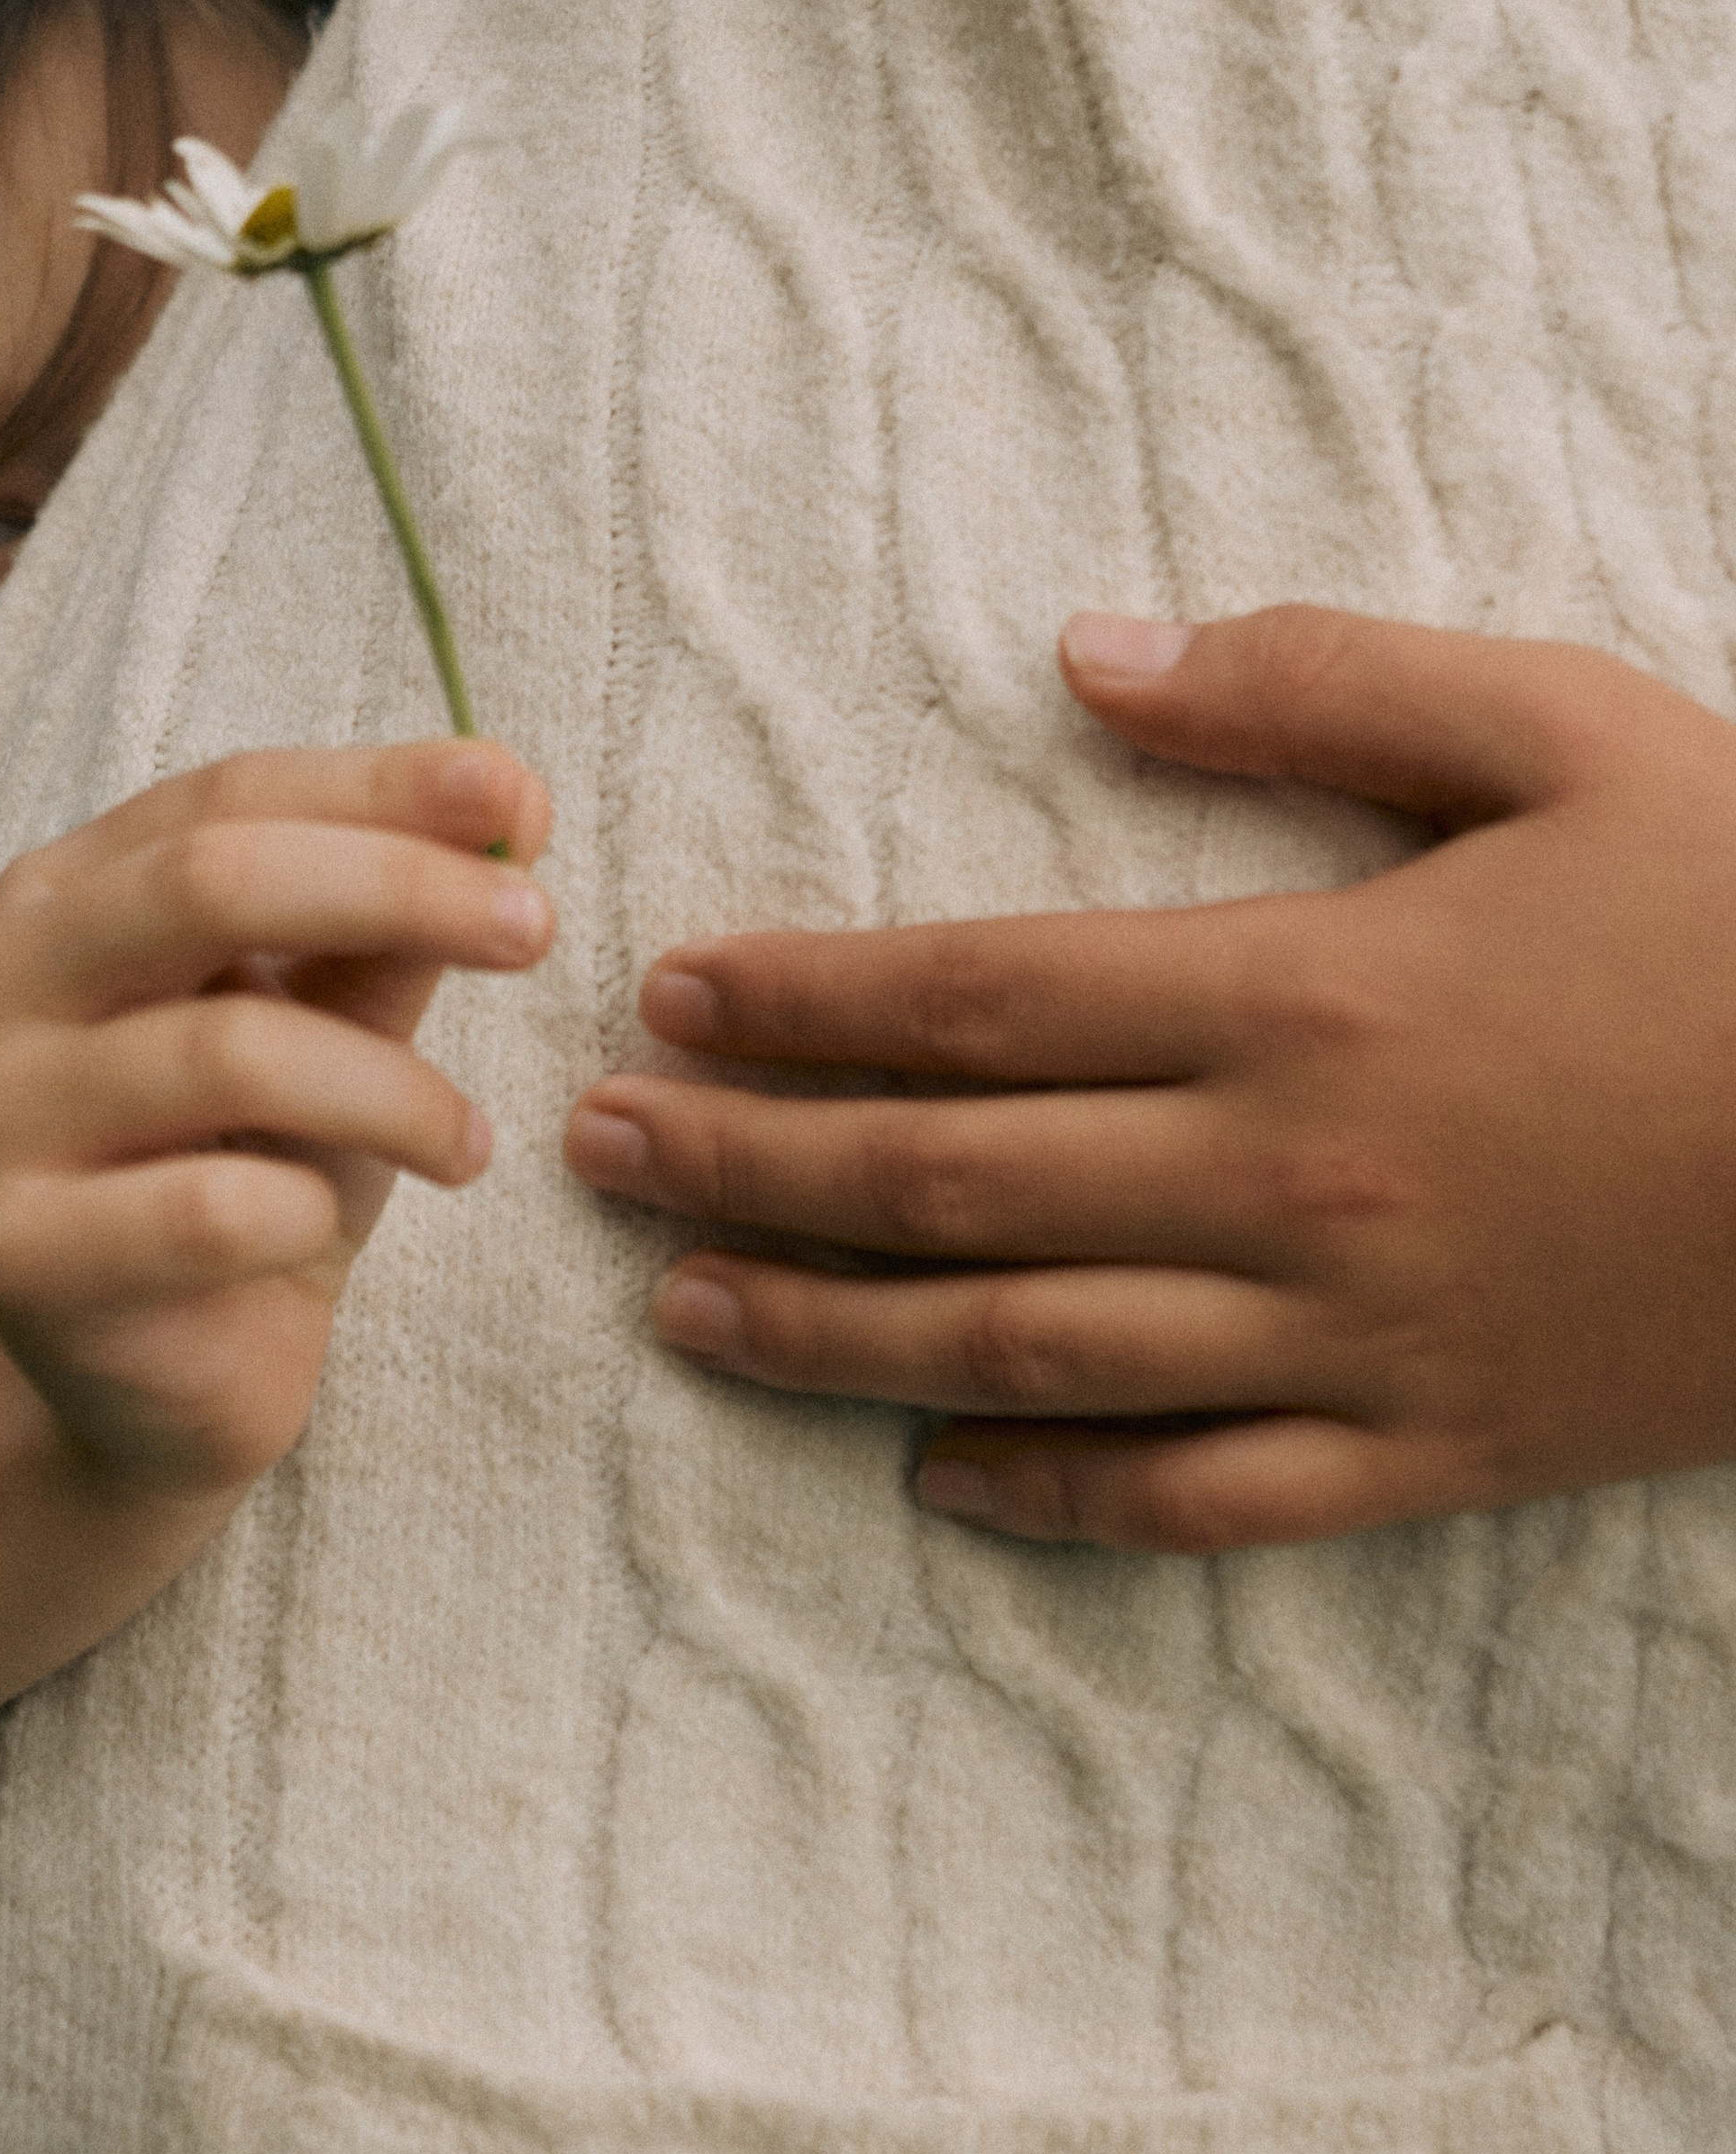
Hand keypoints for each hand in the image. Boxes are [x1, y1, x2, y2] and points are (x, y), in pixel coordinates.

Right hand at [0, 738, 552, 1494]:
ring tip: (467, 1143)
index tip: (522, 795)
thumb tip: (509, 802)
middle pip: (209, 881)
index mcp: (70, 893)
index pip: (229, 796)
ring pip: (229, 1053)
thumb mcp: (333, 1027)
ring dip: (392, 1091)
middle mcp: (5, 982)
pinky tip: (324, 1230)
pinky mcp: (22, 1257)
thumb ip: (390, 925)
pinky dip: (303, 1212)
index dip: (381, 788)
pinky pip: (205, 1211)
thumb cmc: (255, 1170)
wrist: (160, 1380)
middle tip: (535, 929)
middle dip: (398, 888)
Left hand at [565, 608, 1735, 1551]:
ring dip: (832, 1333)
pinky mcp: (1427, 1450)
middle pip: (949, 1178)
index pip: (974, 995)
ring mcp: (1349, 1332)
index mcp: (1299, 989)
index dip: (799, 998)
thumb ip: (1315, 684)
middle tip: (593, 1156)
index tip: (671, 992)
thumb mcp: (1560, 729)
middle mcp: (1284, 1176)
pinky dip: (1057, 1500)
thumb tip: (1088, 653)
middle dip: (749, 1162)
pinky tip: (936, 1481)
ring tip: (684, 1313)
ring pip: (1026, 1352)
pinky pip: (1200, 1498)